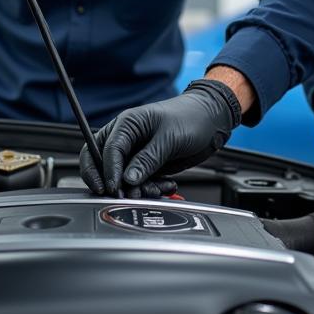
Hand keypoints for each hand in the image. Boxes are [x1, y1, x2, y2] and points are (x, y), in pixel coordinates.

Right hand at [79, 79, 240, 196]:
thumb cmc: (191, 117)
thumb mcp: (169, 138)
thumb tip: (127, 179)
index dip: (107, 171)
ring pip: (123, 179)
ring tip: (158, 189)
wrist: (211, 121)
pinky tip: (167, 185)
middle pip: (102, 164)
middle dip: (113, 183)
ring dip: (138, 189)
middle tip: (126, 196)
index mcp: (127, 124)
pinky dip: (151, 188)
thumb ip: (147, 159)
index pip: (107, 149)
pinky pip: (140, 183)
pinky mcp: (147, 165)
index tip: (114, 188)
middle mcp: (127, 139)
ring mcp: (136, 154)